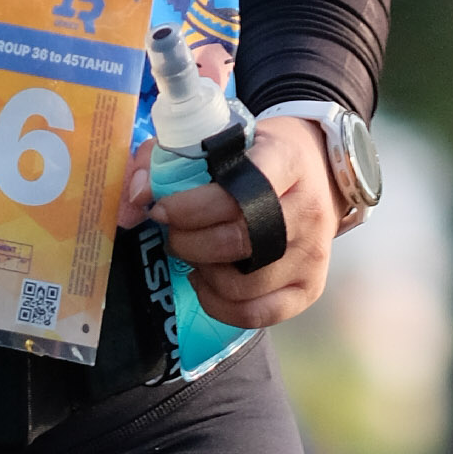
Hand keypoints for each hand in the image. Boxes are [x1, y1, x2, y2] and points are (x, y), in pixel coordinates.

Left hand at [130, 112, 341, 331]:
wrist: (317, 172)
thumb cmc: (258, 155)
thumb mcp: (218, 138)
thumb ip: (165, 159)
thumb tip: (134, 199)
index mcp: (287, 161)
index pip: (234, 195)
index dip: (188, 208)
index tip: (162, 210)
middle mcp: (308, 210)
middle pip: (237, 242)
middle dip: (189, 243)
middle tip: (174, 235)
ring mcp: (313, 253)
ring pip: (243, 285)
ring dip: (203, 274)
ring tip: (194, 255)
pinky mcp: (311, 287)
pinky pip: (257, 315)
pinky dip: (221, 306)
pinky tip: (208, 282)